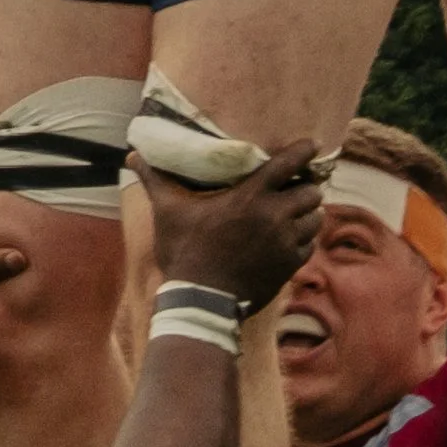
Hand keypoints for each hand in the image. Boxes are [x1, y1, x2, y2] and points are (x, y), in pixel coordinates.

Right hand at [135, 142, 327, 317]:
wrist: (201, 301)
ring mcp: (285, 242)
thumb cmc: (184, 252)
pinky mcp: (289, 266)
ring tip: (297, 213)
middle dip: (306, 187)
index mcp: (250, 196)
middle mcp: (274, 216)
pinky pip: (309, 246)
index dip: (305, 151)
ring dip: (308, 214)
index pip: (290, 163)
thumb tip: (131, 156)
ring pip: (315, 219)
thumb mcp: (167, 213)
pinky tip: (289, 240)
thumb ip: (155, 180)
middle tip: (297, 188)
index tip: (312, 146)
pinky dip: (303, 241)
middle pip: (311, 192)